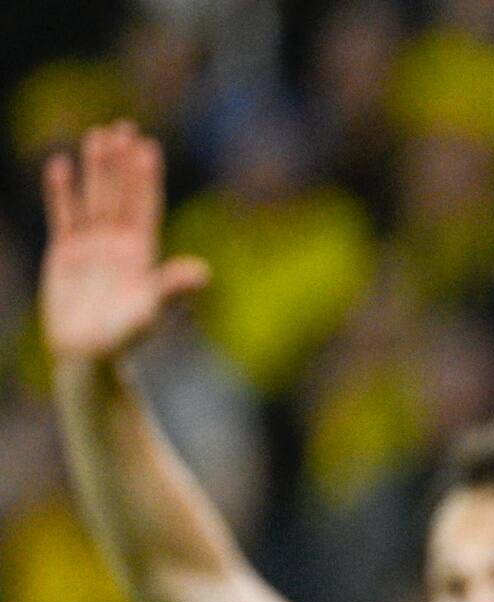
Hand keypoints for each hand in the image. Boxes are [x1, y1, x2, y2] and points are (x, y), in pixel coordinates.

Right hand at [40, 121, 209, 364]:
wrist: (89, 355)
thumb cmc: (124, 338)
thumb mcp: (149, 311)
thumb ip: (172, 289)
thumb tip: (204, 273)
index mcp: (143, 253)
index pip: (145, 206)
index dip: (146, 177)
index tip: (148, 146)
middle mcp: (119, 244)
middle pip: (120, 194)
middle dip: (121, 162)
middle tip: (123, 126)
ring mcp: (92, 246)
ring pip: (94, 198)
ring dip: (95, 168)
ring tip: (97, 135)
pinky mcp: (66, 252)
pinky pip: (64, 215)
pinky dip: (61, 191)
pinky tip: (60, 163)